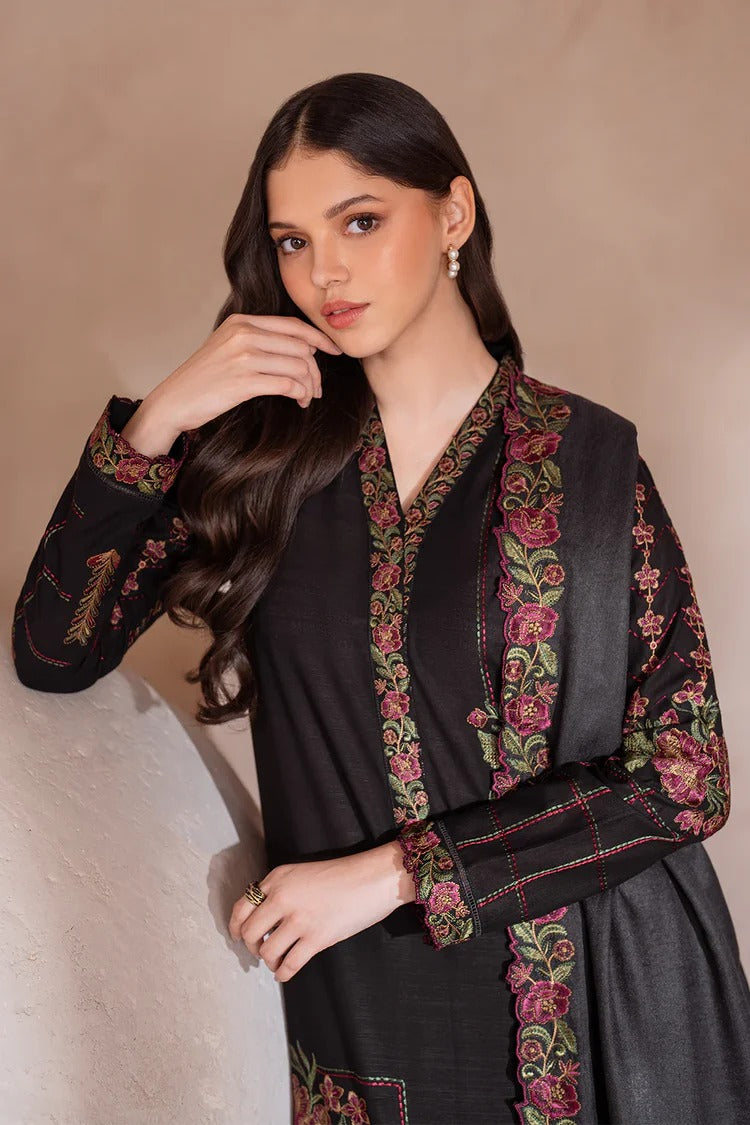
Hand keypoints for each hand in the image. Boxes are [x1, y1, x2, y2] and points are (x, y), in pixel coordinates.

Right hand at [136, 312, 344, 447]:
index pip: (292, 326)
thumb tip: (299, 350)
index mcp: (241, 322)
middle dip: (316, 370)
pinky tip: (298, 401)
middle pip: (300, 347)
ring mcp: (243, 356)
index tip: (334, 351)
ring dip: (309, 385)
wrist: (173, 401)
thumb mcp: (227, 347)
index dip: (319, 338)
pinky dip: (299, 394)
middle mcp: (243, 334)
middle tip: (317, 388)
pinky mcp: (243, 381)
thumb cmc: (203, 380)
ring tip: (306, 397)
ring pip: (298, 366)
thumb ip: (257, 341)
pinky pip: (288, 384)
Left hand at [228, 840, 414, 982]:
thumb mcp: (302, 873)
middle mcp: (282, 897)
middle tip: (260, 950)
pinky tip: (284, 973)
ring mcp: (299, 918)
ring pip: (266, 951)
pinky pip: (288, 964)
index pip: (241, 906)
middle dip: (251, 946)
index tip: (236, 936)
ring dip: (268, 960)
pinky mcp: (316, 938)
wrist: (373, 879)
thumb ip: (281, 890)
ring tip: (276, 960)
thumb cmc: (341, 876)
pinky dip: (282, 974)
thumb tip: (264, 918)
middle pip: (249, 932)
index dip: (235, 926)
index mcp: (277, 878)